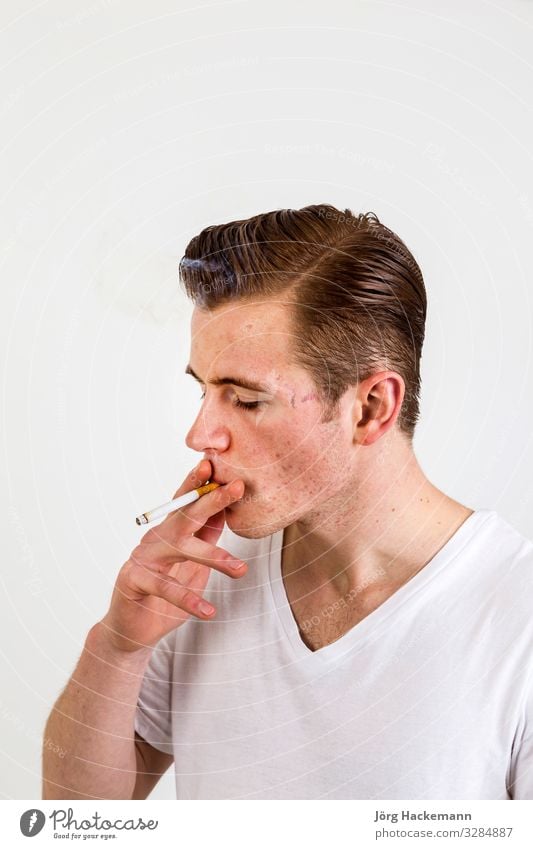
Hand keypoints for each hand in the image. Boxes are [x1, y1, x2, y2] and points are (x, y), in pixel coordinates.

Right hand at [100, 460, 246, 652]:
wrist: (131, 629)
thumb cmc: (165, 593)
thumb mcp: (191, 562)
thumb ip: (204, 536)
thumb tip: (226, 509)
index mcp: (170, 530)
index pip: (187, 501)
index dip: (201, 481)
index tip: (219, 463)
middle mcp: (155, 538)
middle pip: (185, 514)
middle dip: (212, 499)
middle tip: (237, 487)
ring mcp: (143, 557)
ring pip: (180, 549)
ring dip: (213, 556)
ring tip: (241, 569)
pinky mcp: (134, 581)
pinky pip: (164, 588)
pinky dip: (188, 599)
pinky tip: (208, 610)